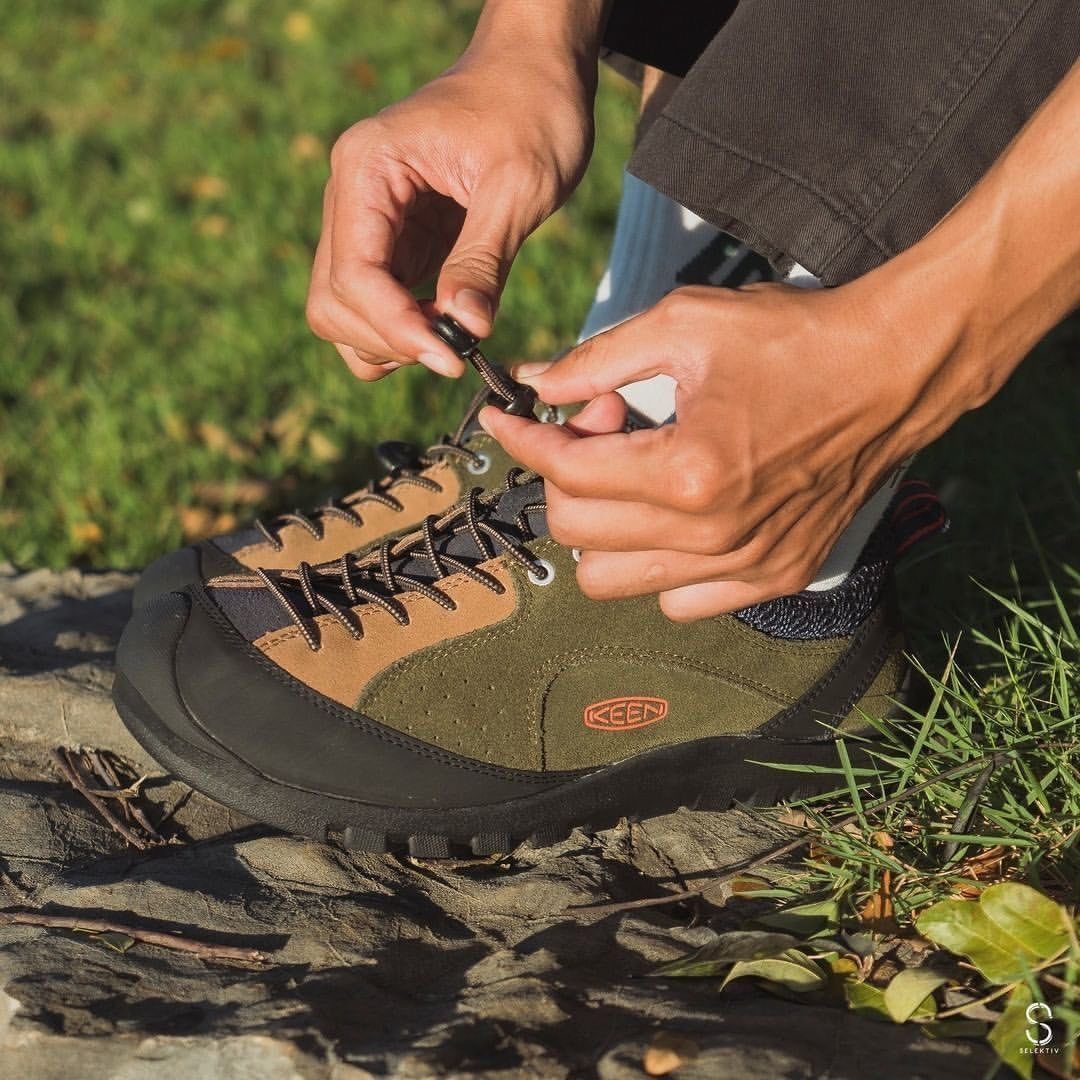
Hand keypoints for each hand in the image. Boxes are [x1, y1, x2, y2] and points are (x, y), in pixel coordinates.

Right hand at [306, 39, 594, 380]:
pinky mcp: (391, 241)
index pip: (354, 275)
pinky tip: (444, 328)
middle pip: (332, 302)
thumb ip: (485, 259)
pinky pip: (373, 304)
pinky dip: (400, 330)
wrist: (534, 70)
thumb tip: (464, 331)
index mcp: (368, 168)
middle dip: (389, 339)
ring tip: (451, 338)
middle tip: (454, 350)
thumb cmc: (532, 107)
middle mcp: (351, 195)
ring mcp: (366, 221)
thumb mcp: (520, 183)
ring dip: (389, 342)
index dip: (396, 328)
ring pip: (341, 311)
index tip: (450, 359)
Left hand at [481, 278, 992, 619]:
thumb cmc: (797, 339)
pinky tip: (675, 514)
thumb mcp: (686, 325)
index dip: (524, 441)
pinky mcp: (774, 576)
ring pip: (614, 581)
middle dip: (565, 474)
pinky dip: (656, 564)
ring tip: (636, 473)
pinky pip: (677, 601)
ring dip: (602, 527)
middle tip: (602, 425)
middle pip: (577, 533)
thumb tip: (536, 382)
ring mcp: (746, 565)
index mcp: (688, 470)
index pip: (566, 474)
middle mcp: (714, 533)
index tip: (506, 420)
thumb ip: (598, 358)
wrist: (894, 370)